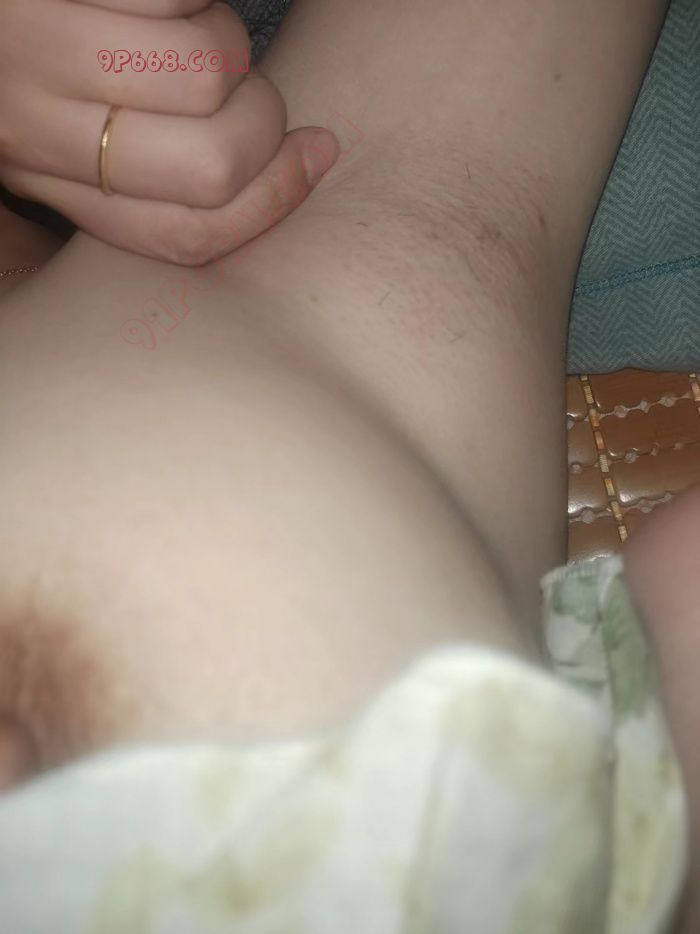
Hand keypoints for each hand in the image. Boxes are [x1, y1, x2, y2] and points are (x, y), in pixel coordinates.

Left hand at [0, 0, 338, 264]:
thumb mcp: (63, 140)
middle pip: (212, 167)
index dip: (270, 204)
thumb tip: (305, 163)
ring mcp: (39, 43)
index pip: (184, 235)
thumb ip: (154, 175)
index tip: (315, 158)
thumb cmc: (18, 59)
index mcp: (48, 183)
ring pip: (206, 72)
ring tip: (191, 29)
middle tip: (251, 92)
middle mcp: (35, 127)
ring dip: (227, 43)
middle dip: (265, 124)